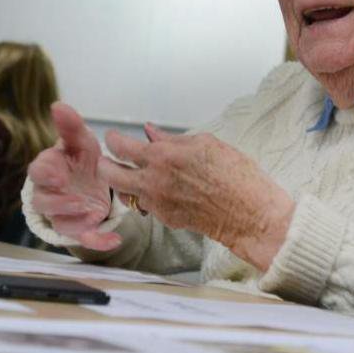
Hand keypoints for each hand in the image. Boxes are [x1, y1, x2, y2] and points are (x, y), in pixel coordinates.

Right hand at [26, 102, 118, 250]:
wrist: (94, 181)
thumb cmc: (82, 159)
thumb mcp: (81, 141)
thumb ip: (70, 126)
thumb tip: (59, 105)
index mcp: (49, 169)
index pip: (38, 172)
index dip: (47, 174)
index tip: (59, 174)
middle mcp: (52, 194)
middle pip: (43, 201)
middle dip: (58, 201)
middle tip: (76, 198)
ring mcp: (65, 213)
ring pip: (61, 222)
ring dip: (75, 219)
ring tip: (92, 212)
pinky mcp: (80, 227)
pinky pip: (85, 238)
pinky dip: (97, 242)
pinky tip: (114, 240)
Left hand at [98, 124, 294, 271]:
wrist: (248, 211)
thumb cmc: (234, 174)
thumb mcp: (206, 144)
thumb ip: (173, 139)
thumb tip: (151, 133)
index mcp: (163, 157)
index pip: (121, 146)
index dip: (113, 139)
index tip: (114, 137)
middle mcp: (153, 181)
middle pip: (110, 174)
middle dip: (105, 165)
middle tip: (109, 160)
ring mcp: (157, 203)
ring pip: (125, 193)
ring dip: (124, 184)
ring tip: (133, 176)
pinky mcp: (165, 219)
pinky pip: (146, 206)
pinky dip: (147, 197)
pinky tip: (160, 191)